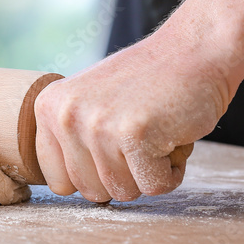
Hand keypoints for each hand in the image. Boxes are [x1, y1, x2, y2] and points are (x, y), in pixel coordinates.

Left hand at [34, 29, 229, 201]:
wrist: (195, 50)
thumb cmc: (148, 83)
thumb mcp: (89, 102)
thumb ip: (70, 140)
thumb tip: (63, 188)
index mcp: (48, 109)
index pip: (60, 183)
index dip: (95, 174)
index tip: (113, 143)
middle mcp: (65, 117)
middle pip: (92, 192)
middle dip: (124, 174)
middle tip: (139, 133)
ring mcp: (97, 126)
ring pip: (123, 193)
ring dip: (150, 171)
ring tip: (154, 131)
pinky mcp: (133, 135)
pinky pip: (155, 187)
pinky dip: (172, 171)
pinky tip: (172, 135)